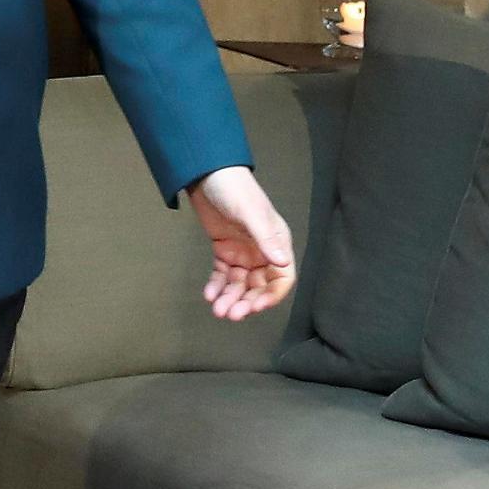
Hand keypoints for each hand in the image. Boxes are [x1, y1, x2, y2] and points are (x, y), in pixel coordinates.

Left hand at [188, 166, 296, 321]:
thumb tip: (281, 263)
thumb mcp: (250, 213)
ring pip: (240, 284)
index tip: (255, 307)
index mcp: (276, 243)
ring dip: (230, 297)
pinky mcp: (224, 250)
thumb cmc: (234, 190)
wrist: (206, 174)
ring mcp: (242, 252)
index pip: (282, 278)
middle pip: (259, 286)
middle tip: (231, 314)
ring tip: (217, 309)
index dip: (271, 296)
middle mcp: (262, 251)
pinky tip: (208, 294)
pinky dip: (216, 285)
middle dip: (246, 301)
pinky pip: (223, 274)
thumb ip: (265, 238)